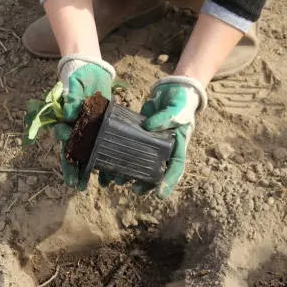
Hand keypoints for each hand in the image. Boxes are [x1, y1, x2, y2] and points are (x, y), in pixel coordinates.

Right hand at [55, 55, 114, 189]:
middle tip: (78, 186)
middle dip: (75, 171)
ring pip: (88, 155)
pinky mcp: (100, 131)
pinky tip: (111, 174)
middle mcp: (75, 130)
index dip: (66, 151)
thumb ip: (71, 97)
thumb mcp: (75, 84)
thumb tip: (69, 115)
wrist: (91, 72)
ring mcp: (88, 132)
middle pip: (74, 154)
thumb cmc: (79, 78)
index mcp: (66, 122)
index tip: (69, 159)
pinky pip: (102, 148)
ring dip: (91, 170)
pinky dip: (106, 161)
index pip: (64, 140)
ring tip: (99, 184)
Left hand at [100, 76, 206, 198]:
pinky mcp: (137, 135)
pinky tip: (106, 165)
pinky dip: (118, 157)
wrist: (172, 91)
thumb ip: (166, 117)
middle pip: (155, 171)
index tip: (160, 195)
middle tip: (134, 189)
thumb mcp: (177, 108)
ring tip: (116, 180)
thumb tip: (149, 127)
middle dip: (144, 182)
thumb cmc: (180, 101)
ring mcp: (150, 143)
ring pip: (139, 163)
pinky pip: (127, 149)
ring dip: (128, 172)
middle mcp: (164, 149)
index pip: (175, 168)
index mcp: (177, 146)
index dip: (168, 182)